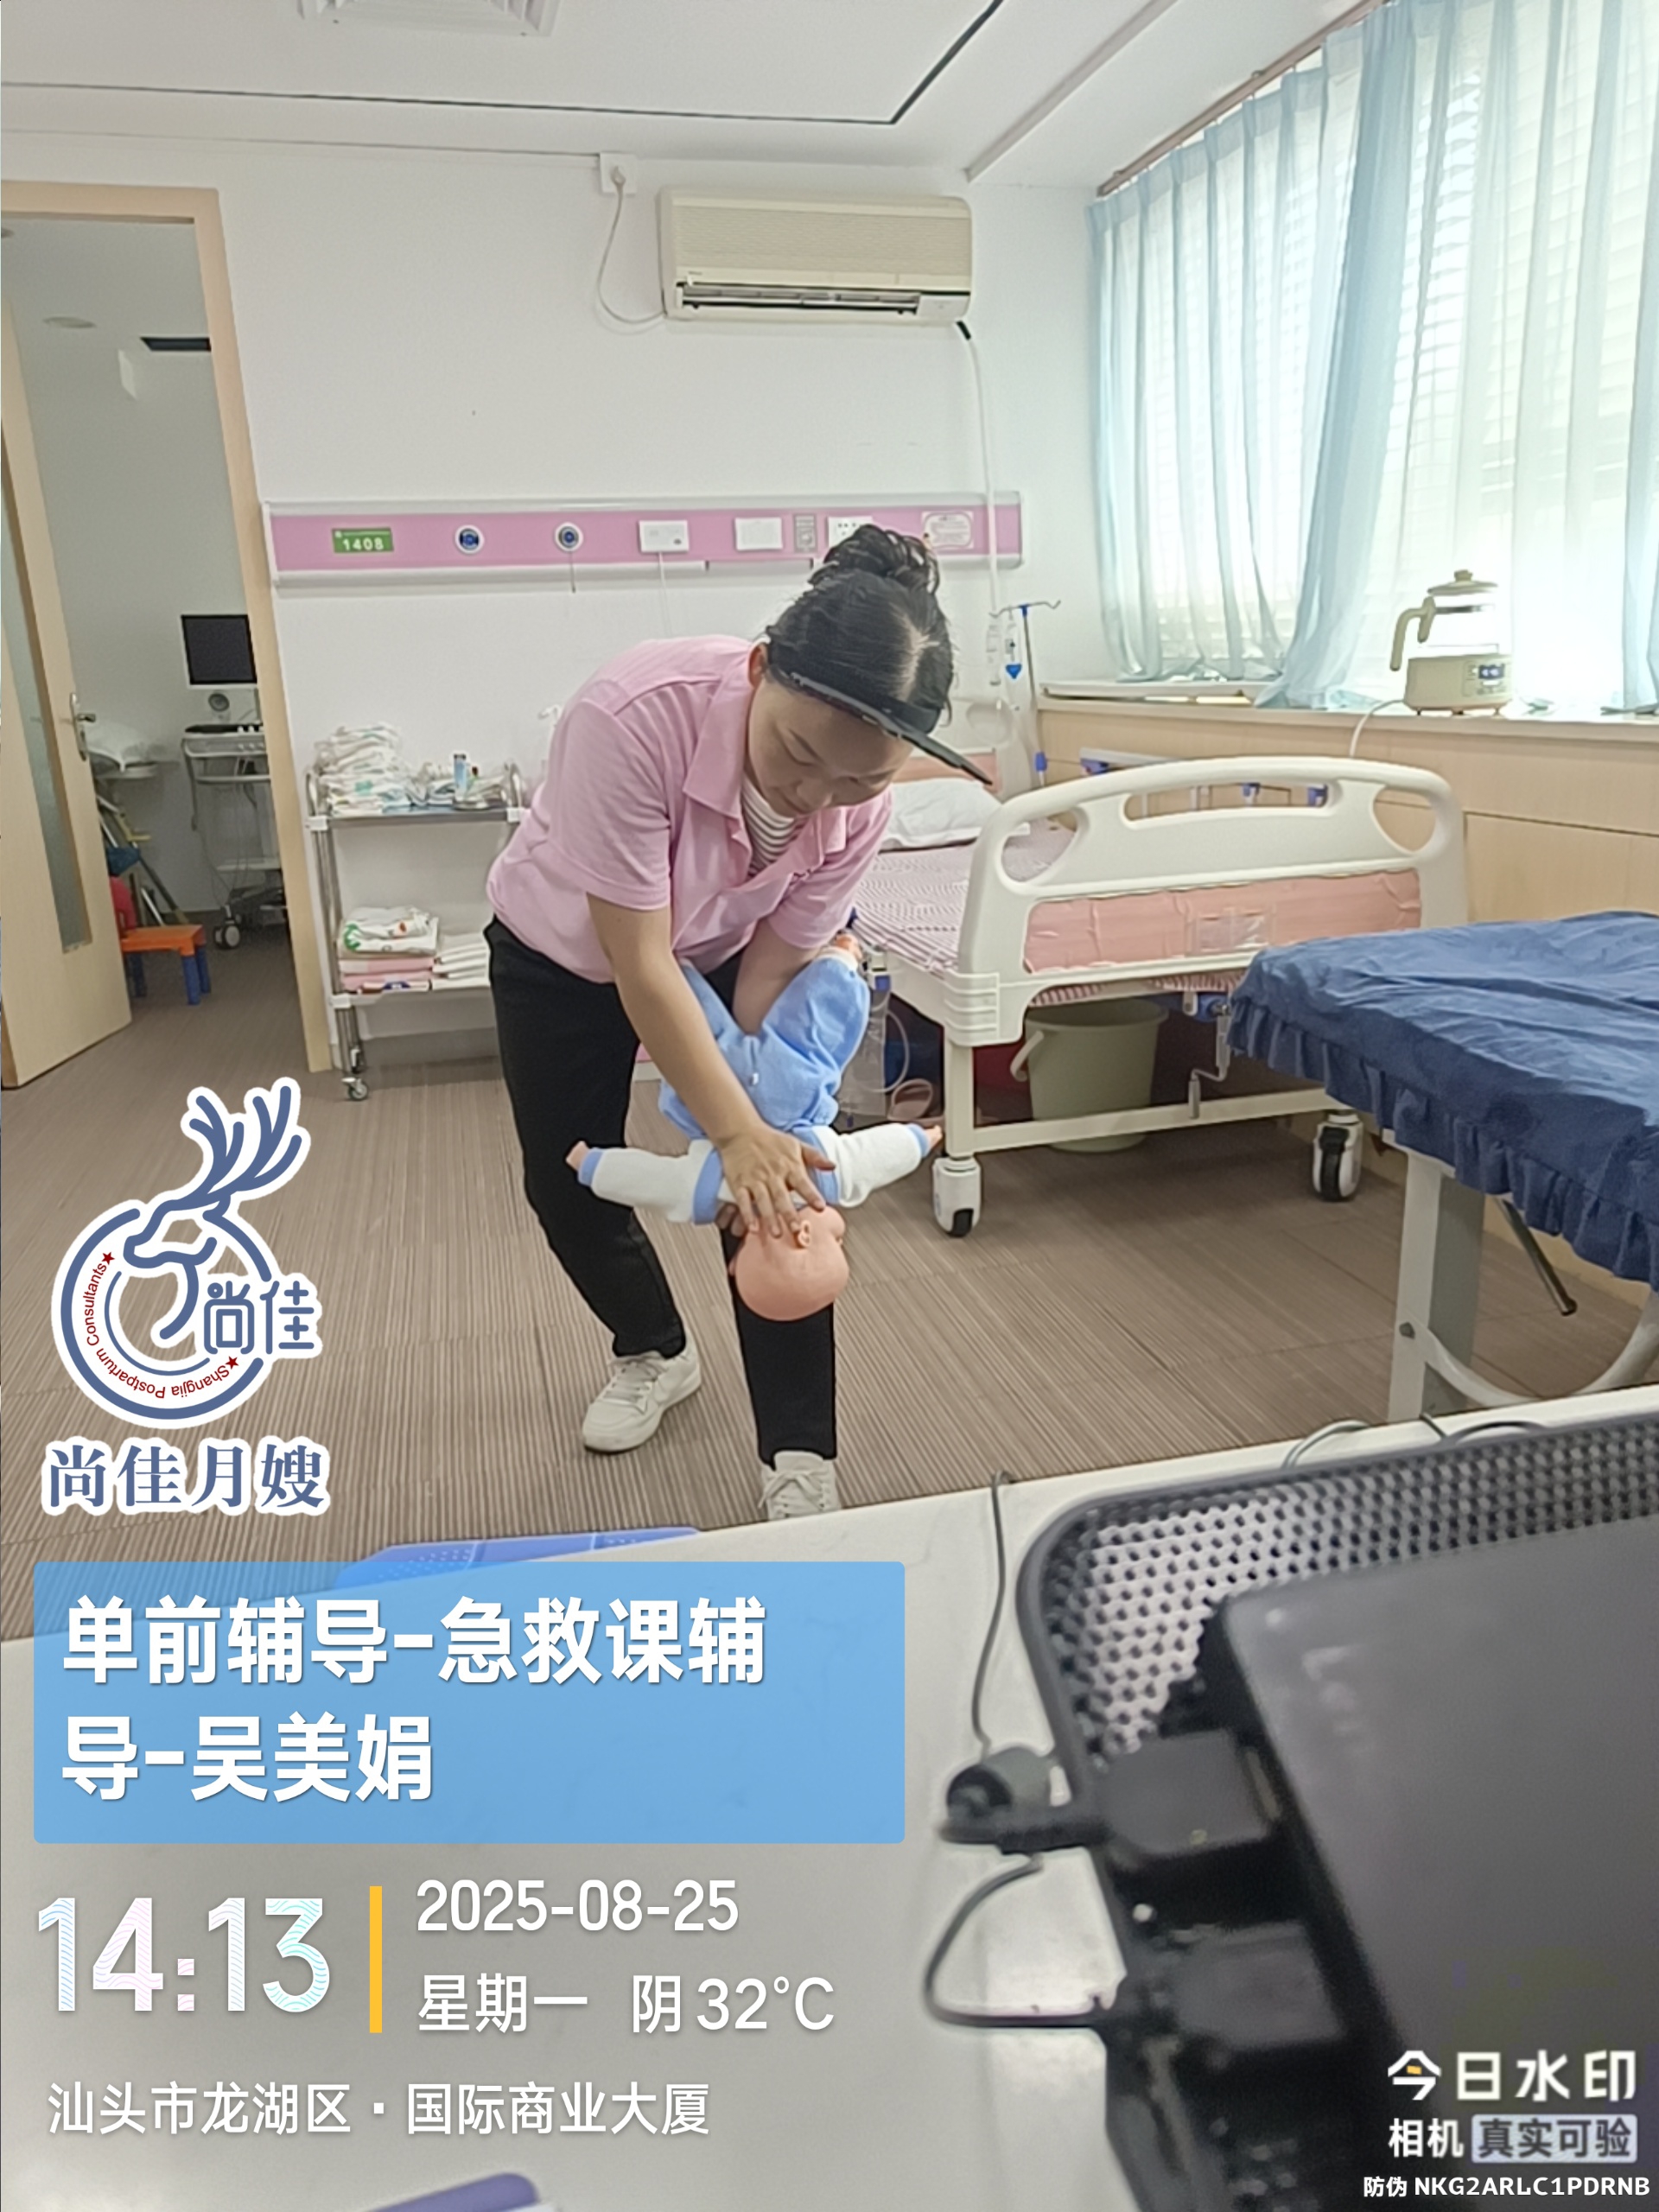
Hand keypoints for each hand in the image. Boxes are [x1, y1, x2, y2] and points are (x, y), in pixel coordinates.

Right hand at [714, 1124, 832, 1236]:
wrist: (740, 1131)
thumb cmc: (770, 1140)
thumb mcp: (795, 1144)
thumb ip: (815, 1156)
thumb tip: (833, 1166)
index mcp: (789, 1166)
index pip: (803, 1182)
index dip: (811, 1195)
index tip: (820, 1207)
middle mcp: (773, 1174)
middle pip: (782, 1196)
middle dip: (789, 1214)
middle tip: (796, 1229)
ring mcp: (755, 1179)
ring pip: (763, 1201)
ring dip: (769, 1218)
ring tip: (776, 1234)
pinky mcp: (739, 1183)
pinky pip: (743, 1201)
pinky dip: (746, 1214)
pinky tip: (752, 1227)